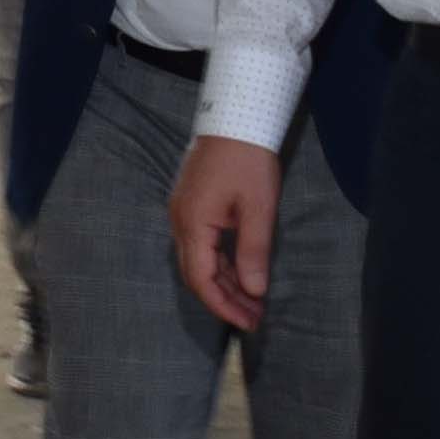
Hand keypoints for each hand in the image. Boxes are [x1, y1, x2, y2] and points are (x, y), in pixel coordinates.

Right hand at [169, 132, 283, 335]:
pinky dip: (221, 263)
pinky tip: (241, 273)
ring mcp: (184, 213)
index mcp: (193, 224)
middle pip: (197, 275)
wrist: (234, 116)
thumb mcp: (258, 207)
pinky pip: (202, 245)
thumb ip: (254, 251)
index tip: (248, 322)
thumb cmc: (248, 159)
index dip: (224, 306)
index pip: (202, 280)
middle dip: (225, 300)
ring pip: (200, 261)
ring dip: (224, 282)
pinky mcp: (192, 206)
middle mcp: (181, 222)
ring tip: (252, 301)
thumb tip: (254, 291)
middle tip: (254, 318)